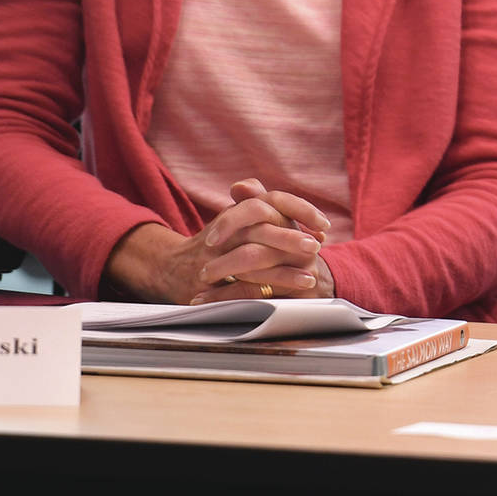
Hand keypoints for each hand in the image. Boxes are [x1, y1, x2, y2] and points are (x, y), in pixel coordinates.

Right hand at [103, 179, 333, 303]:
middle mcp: (226, 231)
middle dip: (290, 239)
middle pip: (259, 228)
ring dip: (282, 271)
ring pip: (249, 258)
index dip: (300, 209)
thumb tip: (318, 227)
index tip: (324, 225)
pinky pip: (236, 287)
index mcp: (238, 211)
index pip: (270, 200)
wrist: (172, 267)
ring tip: (308, 278)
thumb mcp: (243, 221)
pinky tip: (282, 295)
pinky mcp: (207, 283)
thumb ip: (278, 219)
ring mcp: (213, 256)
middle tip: (314, 248)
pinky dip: (261, 291)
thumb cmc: (220, 243)